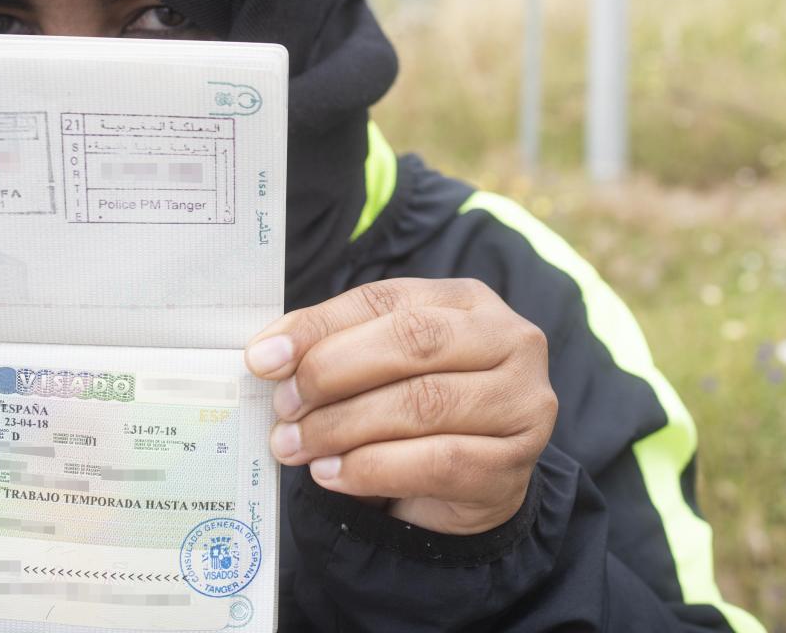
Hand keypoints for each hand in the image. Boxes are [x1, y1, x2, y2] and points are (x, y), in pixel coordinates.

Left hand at [244, 278, 555, 534]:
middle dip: (333, 373)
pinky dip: (373, 468)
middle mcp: (509, 340)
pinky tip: (332, 473)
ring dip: (344, 426)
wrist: (474, 485)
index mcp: (469, 300)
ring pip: (423, 403)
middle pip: (412, 342)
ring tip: (296, 445)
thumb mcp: (382, 367)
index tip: (264, 358)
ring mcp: (521, 401)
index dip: (320, 326)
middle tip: (283, 406)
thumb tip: (268, 355)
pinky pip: (438, 462)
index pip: (386, 299)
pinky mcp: (514, 463)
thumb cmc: (419, 411)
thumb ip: (335, 350)